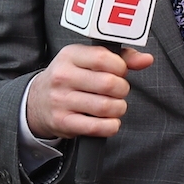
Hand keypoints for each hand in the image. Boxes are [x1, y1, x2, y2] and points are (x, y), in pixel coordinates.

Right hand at [26, 44, 153, 139]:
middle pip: (109, 84)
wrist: (36, 102)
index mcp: (70, 55)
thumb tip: (146, 60)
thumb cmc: (70, 78)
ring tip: (114, 106)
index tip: (120, 72)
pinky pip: (98, 127)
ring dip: (119, 108)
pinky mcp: (63, 122)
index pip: (104, 58)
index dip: (121, 68)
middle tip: (118, 91)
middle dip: (122, 90)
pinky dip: (111, 126)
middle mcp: (62, 76)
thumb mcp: (87, 61)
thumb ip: (119, 57)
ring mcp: (61, 100)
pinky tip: (109, 121)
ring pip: (106, 107)